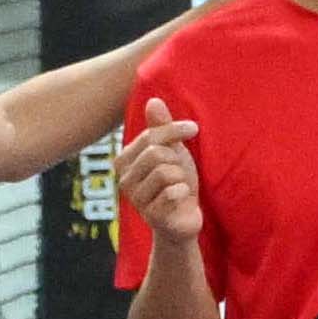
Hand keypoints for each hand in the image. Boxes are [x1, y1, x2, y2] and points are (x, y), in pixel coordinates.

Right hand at [119, 107, 206, 249]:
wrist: (183, 219)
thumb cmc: (176, 182)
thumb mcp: (171, 151)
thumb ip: (161, 128)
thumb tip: (153, 100)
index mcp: (124, 161)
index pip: (149, 135)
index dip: (174, 129)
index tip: (193, 128)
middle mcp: (124, 180)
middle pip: (155, 153)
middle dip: (176, 159)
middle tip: (180, 172)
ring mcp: (136, 199)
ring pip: (165, 172)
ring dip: (181, 177)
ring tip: (179, 187)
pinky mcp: (151, 215)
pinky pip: (172, 192)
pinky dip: (183, 192)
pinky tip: (180, 199)